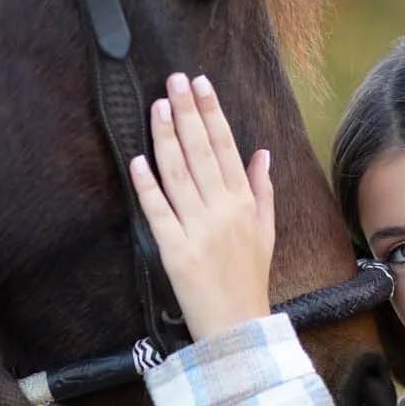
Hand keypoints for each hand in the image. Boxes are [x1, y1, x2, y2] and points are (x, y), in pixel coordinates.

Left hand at [128, 72, 274, 342]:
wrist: (238, 326)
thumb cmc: (249, 278)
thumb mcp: (266, 231)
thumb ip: (262, 189)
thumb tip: (262, 153)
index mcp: (244, 202)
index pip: (226, 147)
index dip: (211, 113)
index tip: (200, 84)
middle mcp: (222, 210)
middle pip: (201, 152)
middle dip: (188, 112)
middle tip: (174, 80)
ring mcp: (198, 229)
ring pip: (178, 174)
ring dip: (166, 137)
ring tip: (158, 106)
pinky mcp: (175, 250)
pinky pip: (160, 212)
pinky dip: (148, 186)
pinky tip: (138, 160)